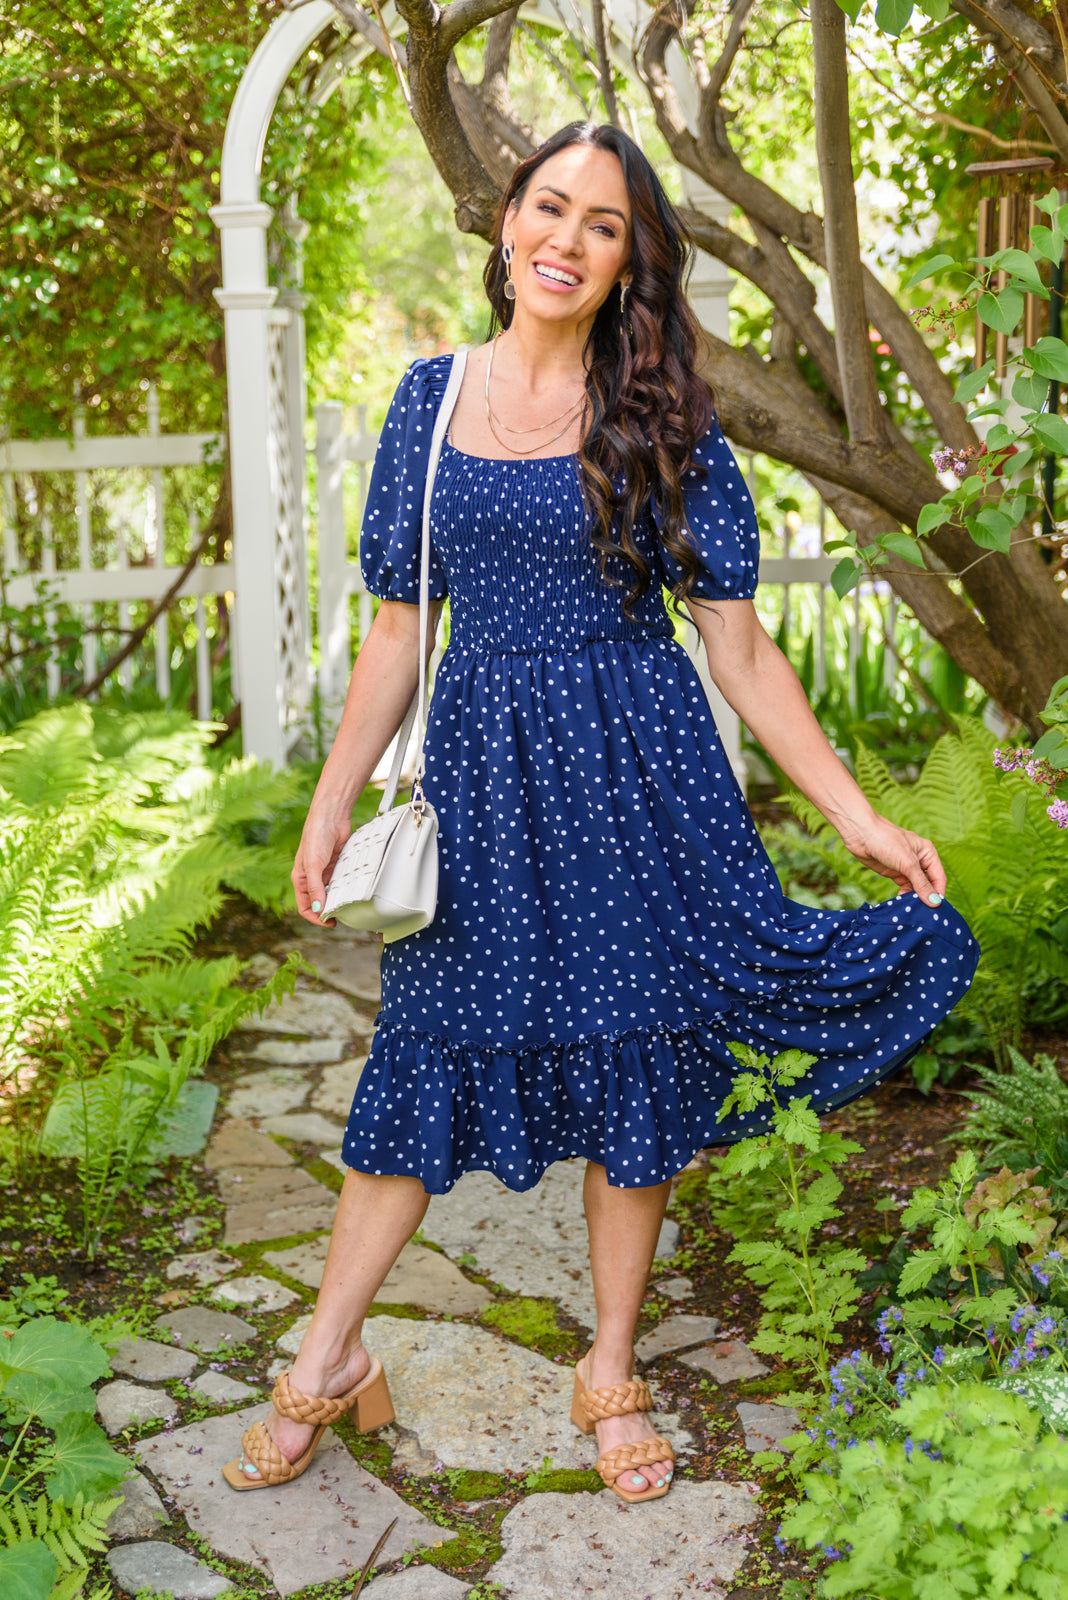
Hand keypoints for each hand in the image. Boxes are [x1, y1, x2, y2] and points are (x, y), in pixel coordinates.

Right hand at [291, 807, 350, 926]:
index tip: (329, 923)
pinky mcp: (336, 866)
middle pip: (318, 903)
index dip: (315, 918)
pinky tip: (352, 892)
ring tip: (348, 908)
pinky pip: (341, 883)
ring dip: (337, 901)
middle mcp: (311, 878)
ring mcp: (325, 873)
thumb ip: (315, 888)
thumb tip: (319, 909)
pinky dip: (345, 889)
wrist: (331, 817)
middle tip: (342, 918)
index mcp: (300, 879)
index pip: (305, 907)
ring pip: (330, 894)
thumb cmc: (315, 837)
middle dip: (327, 912)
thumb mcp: (313, 865)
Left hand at [838, 813, 946, 907]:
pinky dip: (904, 896)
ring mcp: (906, 867)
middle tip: (925, 915)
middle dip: (926, 897)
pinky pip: (904, 888)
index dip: (938, 893)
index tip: (936, 909)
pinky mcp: (894, 873)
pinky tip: (902, 905)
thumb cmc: (886, 840)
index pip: (939, 877)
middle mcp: (919, 861)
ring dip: (914, 898)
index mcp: (928, 853)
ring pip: (916, 887)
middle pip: (928, 884)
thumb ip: (921, 883)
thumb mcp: (907, 863)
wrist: (860, 834)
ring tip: (913, 912)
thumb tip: (934, 902)